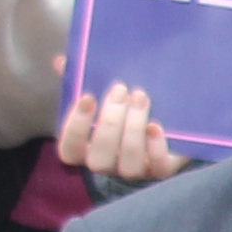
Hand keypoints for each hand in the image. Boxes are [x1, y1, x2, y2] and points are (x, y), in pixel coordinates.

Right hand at [57, 81, 181, 184]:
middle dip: (109, 122)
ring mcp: (135, 170)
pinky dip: (156, 147)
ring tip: (141, 97)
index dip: (75, 127)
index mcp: (86, 149)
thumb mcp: (102, 92)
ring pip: (128, 165)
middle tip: (120, 89)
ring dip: (133, 129)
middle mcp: (108, 164)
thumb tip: (62, 62)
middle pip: (99, 158)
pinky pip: (158, 167)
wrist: (170, 118)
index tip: (87, 97)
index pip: (69, 150)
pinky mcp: (162, 170)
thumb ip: (79, 79)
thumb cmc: (123, 105)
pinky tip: (155, 125)